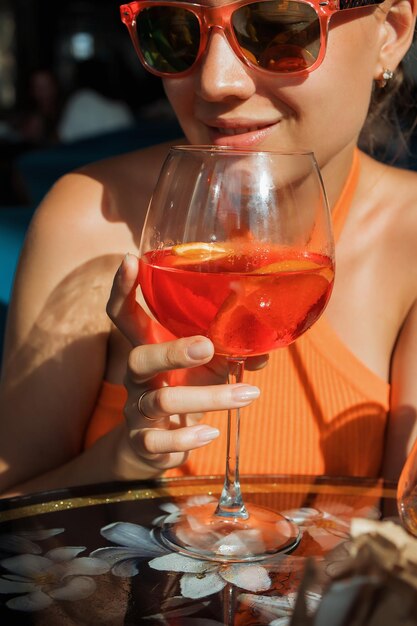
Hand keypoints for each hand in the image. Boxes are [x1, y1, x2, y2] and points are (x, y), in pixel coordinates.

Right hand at [106, 254, 266, 475]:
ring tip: (248, 394)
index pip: (123, 315)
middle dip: (172, 352)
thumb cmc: (184, 390)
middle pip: (138, 359)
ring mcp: (138, 409)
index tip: (130, 259)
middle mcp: (137, 376)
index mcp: (148, 347)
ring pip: (162, 401)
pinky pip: (160, 441)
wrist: (155, 445)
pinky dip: (187, 438)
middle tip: (207, 346)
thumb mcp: (206, 367)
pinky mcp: (145, 441)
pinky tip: (212, 432)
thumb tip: (264, 347)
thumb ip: (229, 352)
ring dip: (209, 397)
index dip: (122, 288)